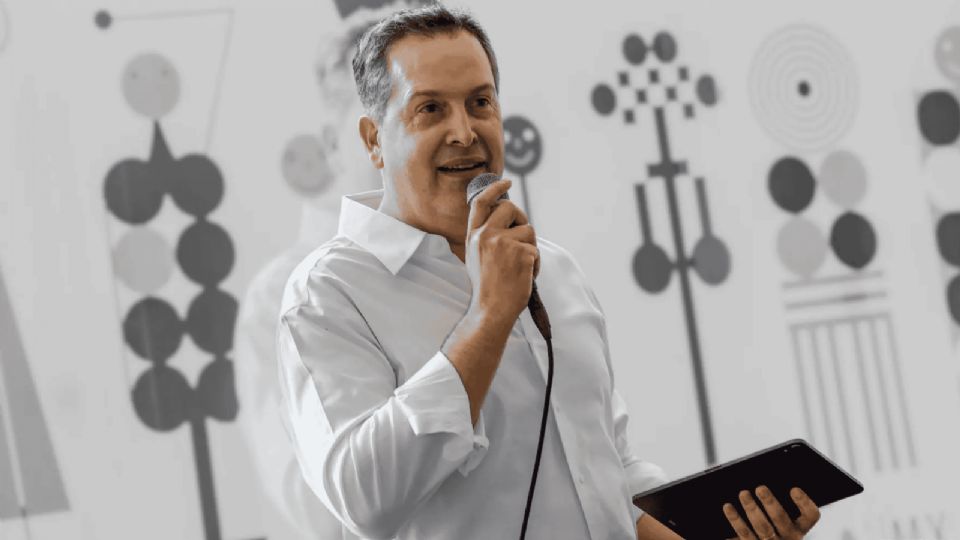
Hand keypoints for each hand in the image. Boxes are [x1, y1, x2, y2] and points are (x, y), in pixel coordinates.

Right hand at [464, 178, 538, 322]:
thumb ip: (486, 237)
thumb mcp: (476, 257)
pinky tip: (525, 276)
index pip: (482, 202)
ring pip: (528, 230)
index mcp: (473, 235)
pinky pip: (536, 250)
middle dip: (521, 219)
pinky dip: (535, 264)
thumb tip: (508, 220)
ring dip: (530, 247)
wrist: (491, 310)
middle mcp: (485, 235)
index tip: (507, 181)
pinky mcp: (521, 253)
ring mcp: (503, 243)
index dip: (495, 188)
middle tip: (523, 237)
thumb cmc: (488, 288)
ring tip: (521, 267)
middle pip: (510, 208)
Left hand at [723, 486, 819, 539]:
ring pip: (762, 527)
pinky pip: (743, 534)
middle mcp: (789, 538)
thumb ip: (776, 498)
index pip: (811, 515)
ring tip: (743, 493)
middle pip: (782, 520)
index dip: (804, 503)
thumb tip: (763, 470)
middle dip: (771, 503)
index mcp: (800, 527)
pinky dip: (735, 519)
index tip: (794, 489)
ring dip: (752, 509)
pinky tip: (727, 506)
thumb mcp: (778, 513)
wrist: (762, 539)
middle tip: (760, 488)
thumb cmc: (769, 520)